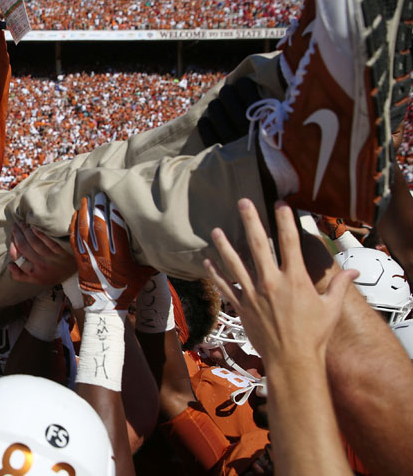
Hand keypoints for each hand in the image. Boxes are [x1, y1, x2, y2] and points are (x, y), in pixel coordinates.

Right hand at [8, 222, 74, 284]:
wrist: (74, 275)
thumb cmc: (52, 275)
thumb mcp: (36, 280)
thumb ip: (21, 276)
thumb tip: (10, 265)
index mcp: (34, 273)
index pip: (17, 258)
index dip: (12, 246)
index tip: (11, 237)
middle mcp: (41, 266)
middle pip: (24, 248)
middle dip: (17, 235)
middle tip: (14, 226)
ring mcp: (51, 258)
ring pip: (34, 243)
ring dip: (26, 231)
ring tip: (22, 224)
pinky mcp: (61, 252)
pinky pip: (49, 241)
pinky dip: (40, 234)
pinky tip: (34, 227)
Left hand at [69, 193, 152, 311]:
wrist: (106, 307)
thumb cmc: (128, 289)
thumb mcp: (144, 273)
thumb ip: (150, 257)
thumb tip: (162, 242)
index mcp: (120, 256)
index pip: (116, 229)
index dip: (114, 212)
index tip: (115, 199)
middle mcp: (103, 255)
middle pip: (99, 225)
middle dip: (99, 207)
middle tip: (99, 192)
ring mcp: (89, 257)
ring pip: (84, 230)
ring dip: (84, 213)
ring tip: (86, 199)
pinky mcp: (79, 260)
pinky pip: (74, 239)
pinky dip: (74, 226)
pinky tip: (75, 215)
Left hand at [204, 199, 357, 363]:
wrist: (293, 360)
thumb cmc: (314, 335)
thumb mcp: (331, 308)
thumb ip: (339, 286)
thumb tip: (354, 272)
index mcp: (294, 279)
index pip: (289, 242)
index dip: (284, 221)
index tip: (279, 203)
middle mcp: (271, 282)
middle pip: (257, 245)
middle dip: (250, 221)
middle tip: (242, 202)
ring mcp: (253, 294)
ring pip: (235, 264)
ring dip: (224, 246)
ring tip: (215, 230)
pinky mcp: (242, 307)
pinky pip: (226, 287)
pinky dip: (216, 274)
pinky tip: (208, 262)